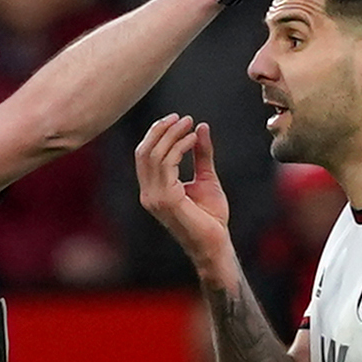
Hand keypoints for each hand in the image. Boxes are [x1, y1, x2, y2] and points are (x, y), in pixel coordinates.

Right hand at [134, 115, 234, 269]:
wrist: (216, 243)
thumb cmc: (211, 217)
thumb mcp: (207, 178)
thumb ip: (201, 154)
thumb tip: (200, 127)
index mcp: (153, 189)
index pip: (145, 154)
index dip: (158, 133)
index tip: (180, 119)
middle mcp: (148, 193)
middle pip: (145, 151)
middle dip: (162, 130)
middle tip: (183, 118)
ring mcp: (154, 198)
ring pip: (154, 154)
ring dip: (172, 135)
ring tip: (190, 124)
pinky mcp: (166, 199)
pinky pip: (167, 164)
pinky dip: (180, 147)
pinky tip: (193, 140)